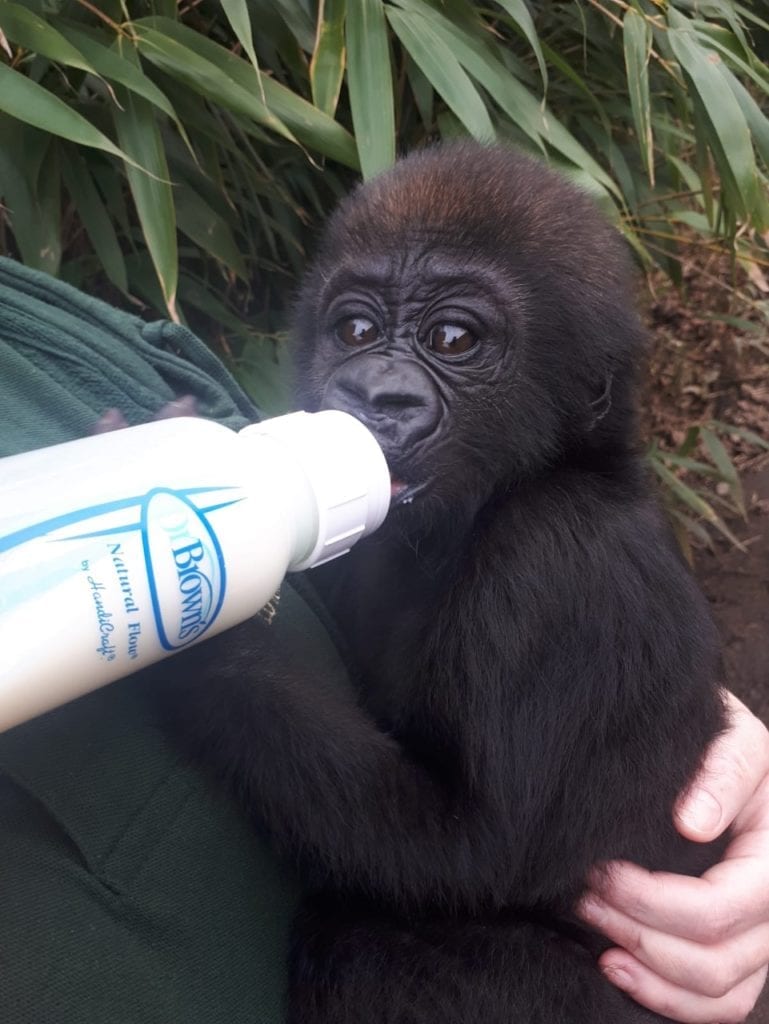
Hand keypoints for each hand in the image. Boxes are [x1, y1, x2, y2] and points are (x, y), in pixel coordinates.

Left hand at [578, 692, 768, 1022]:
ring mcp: (763, 938)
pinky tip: (618, 965)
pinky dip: (666, 996)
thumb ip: (719, 772)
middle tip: (584, 896)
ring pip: (717, 995)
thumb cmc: (721, 739)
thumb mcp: (730, 735)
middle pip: (714, 961)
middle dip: (637, 934)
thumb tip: (691, 823)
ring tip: (595, 933)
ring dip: (647, 973)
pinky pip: (717, 1003)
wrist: (714, 747)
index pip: (717, 908)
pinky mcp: (740, 950)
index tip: (600, 870)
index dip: (650, 901)